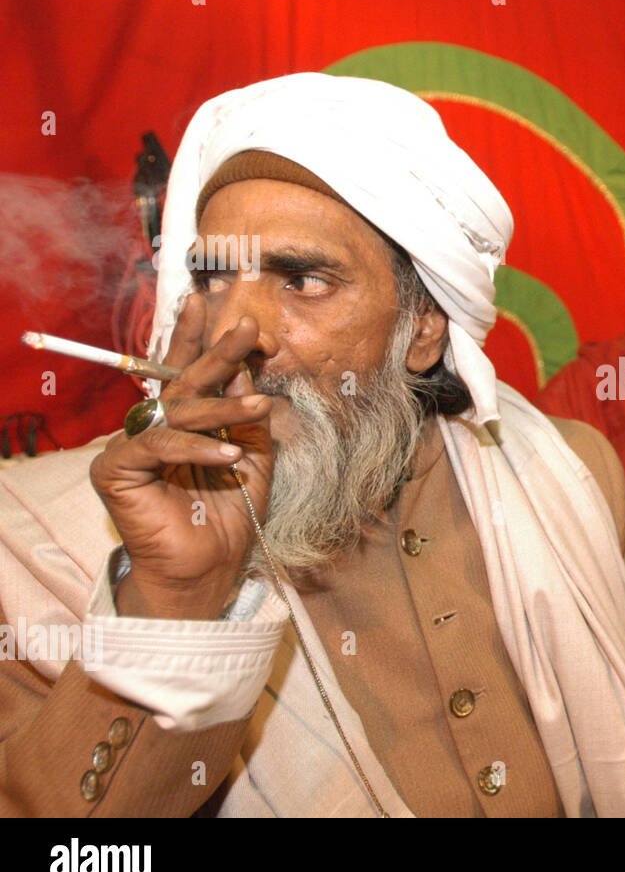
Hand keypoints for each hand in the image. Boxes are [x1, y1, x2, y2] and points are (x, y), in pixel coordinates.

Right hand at [90, 294, 273, 619]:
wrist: (212, 567)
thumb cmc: (231, 511)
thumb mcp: (251, 452)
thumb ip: (245, 412)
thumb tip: (245, 367)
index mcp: (180, 419)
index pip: (189, 371)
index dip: (202, 338)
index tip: (220, 304)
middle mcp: (151, 426)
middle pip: (183, 380)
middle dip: (218, 352)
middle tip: (247, 327)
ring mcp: (129, 446)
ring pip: (178, 411)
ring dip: (223, 406)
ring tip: (260, 405)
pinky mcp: (115, 470)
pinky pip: (160, 445)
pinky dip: (198, 446)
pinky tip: (231, 454)